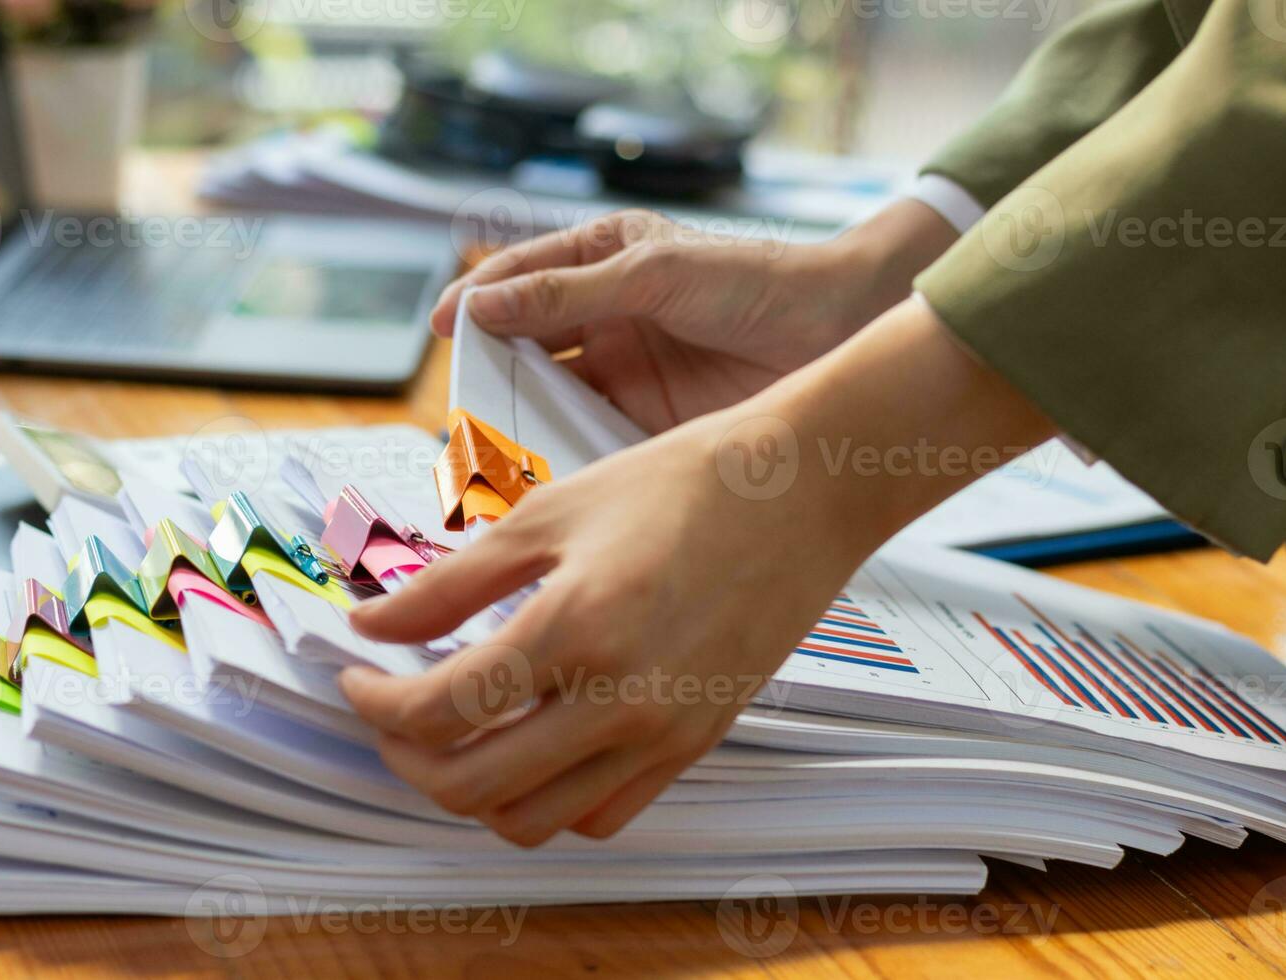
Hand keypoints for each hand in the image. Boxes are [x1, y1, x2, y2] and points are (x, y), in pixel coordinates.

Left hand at [340, 299, 1054, 846]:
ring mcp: (664, 734)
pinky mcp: (695, 745)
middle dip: (407, 757)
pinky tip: (532, 745)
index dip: (374, 704)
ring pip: (534, 821)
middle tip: (390, 713)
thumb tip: (373, 624)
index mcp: (574, 628)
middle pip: (472, 787)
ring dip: (473, 790)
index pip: (438, 711)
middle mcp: (620, 701)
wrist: (801, 492)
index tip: (355, 677)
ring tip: (455, 735)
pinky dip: (549, 801)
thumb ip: (450, 583)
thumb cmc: (680, 483)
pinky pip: (604, 815)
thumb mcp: (547, 515)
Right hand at [431, 201, 957, 432]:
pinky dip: (562, 455)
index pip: (521, 280)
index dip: (479, 303)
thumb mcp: (653, 275)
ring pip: (551, 397)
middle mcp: (605, 316)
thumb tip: (482, 302)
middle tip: (461, 405)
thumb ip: (566, 292)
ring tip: (489, 448)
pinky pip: (588, 438)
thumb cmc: (757, 281)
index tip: (444, 329)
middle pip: (526, 347)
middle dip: (492, 372)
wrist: (840, 330)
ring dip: (520, 420)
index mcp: (603, 260)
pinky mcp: (646, 420)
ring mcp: (624, 371)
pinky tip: (543, 473)